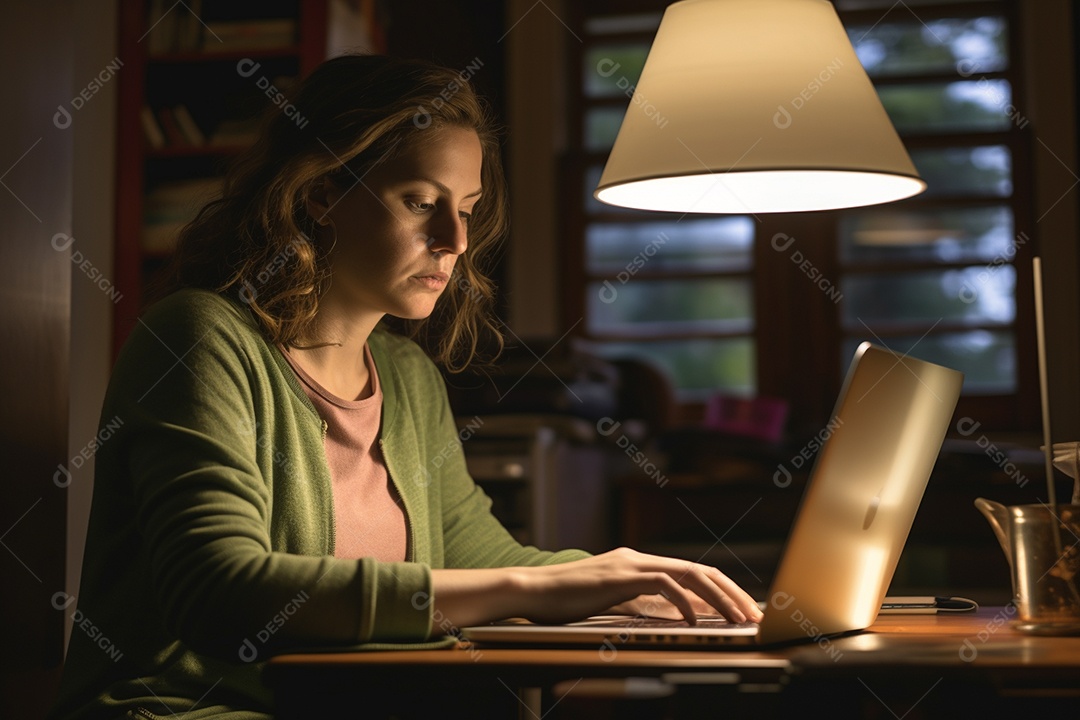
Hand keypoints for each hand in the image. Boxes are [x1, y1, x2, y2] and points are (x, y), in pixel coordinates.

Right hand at [513, 547, 762, 624]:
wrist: (531, 591)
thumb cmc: (565, 601)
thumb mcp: (612, 603)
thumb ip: (642, 605)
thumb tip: (677, 617)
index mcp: (639, 564)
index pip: (693, 572)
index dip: (723, 590)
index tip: (744, 610)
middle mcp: (639, 559)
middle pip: (701, 570)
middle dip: (732, 593)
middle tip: (755, 615)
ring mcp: (630, 564)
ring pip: (690, 574)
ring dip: (719, 598)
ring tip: (738, 619)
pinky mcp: (620, 576)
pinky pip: (663, 584)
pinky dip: (684, 602)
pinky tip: (694, 621)